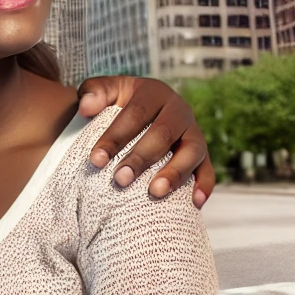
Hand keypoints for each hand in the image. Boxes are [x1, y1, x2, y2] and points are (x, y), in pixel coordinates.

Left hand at [76, 75, 215, 204]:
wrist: (143, 109)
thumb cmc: (119, 103)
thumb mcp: (106, 91)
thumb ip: (93, 93)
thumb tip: (86, 108)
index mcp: (154, 92)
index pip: (135, 113)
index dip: (115, 136)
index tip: (96, 160)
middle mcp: (178, 110)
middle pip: (163, 134)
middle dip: (141, 158)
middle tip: (120, 180)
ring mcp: (194, 132)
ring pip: (193, 150)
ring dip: (175, 172)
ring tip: (155, 192)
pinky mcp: (203, 154)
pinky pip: (208, 169)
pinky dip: (204, 185)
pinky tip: (194, 203)